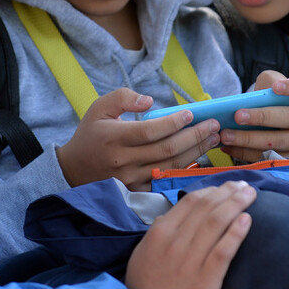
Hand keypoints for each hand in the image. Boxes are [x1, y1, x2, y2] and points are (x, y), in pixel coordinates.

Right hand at [55, 88, 221, 189]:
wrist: (74, 169)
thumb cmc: (91, 134)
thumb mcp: (99, 107)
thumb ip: (123, 97)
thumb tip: (149, 101)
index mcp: (114, 138)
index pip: (150, 131)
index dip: (173, 123)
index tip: (191, 113)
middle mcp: (123, 161)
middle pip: (166, 150)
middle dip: (194, 137)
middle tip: (214, 125)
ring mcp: (131, 179)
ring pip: (170, 167)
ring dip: (196, 152)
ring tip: (213, 139)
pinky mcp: (136, 191)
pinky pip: (166, 182)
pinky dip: (185, 170)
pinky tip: (199, 158)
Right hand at [126, 180, 255, 288]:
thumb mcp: (142, 254)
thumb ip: (158, 234)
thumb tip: (173, 216)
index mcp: (160, 233)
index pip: (190, 202)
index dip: (212, 191)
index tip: (226, 188)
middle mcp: (175, 242)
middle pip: (207, 208)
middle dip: (229, 193)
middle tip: (246, 186)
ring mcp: (190, 261)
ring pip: (216, 223)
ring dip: (236, 205)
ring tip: (252, 195)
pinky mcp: (205, 281)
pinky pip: (223, 252)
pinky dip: (236, 233)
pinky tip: (247, 221)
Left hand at [220, 72, 288, 162]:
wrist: (286, 130)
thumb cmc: (277, 103)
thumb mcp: (274, 89)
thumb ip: (265, 86)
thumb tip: (249, 99)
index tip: (276, 87)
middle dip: (261, 117)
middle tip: (238, 116)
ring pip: (276, 142)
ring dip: (248, 139)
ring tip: (226, 135)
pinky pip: (266, 157)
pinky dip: (244, 152)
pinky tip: (228, 147)